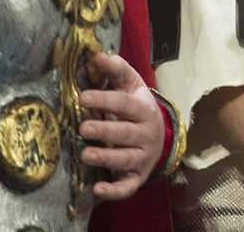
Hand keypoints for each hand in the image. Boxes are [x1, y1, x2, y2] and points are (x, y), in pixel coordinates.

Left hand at [80, 51, 163, 199]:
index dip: (105, 100)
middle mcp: (145, 134)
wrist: (160, 137)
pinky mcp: (137, 177)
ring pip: (125, 158)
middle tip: (83, 129)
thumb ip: (116, 70)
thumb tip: (97, 54)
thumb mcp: (132, 86)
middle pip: (125, 133)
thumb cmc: (138, 108)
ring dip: (106, 157)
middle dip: (105, 131)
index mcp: (143, 109)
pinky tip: (98, 189)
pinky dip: (114, 190)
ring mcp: (142, 157)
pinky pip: (128, 186)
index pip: (124, 104)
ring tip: (86, 155)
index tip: (83, 97)